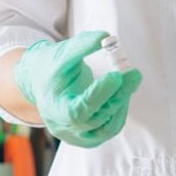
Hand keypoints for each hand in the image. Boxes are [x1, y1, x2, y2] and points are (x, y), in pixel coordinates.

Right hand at [14, 31, 141, 147]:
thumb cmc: (52, 67)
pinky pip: (110, 129)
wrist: (42, 84)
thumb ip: (82, 45)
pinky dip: (120, 111)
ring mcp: (77, 136)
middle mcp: (64, 127)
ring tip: (128, 80)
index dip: (99, 94)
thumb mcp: (61, 53)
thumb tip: (107, 37)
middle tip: (134, 74)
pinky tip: (123, 93)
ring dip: (122, 102)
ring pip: (108, 127)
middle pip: (97, 119)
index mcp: (54, 108)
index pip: (79, 109)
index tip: (116, 76)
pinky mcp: (89, 138)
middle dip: (118, 95)